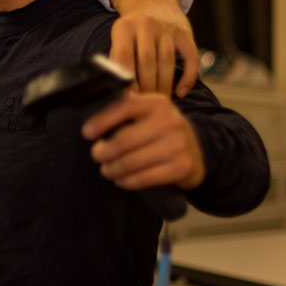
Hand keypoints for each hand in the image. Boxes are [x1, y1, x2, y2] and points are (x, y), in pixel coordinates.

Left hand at [82, 89, 204, 190]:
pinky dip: (127, 182)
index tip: (86, 133)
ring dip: (112, 169)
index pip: (123, 108)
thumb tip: (93, 121)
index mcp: (157, 103)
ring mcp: (177, 145)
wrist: (198, 150)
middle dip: (103, 151)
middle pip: (124, 140)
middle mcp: (169, 121)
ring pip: (131, 162)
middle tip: (96, 155)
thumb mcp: (149, 112)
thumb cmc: (162, 130)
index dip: (101, 121)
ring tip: (106, 170)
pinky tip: (121, 180)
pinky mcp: (181, 167)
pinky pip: (145, 178)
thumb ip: (126, 109)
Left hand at [108, 0, 198, 96]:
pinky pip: (190, 58)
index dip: (127, 81)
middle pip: (147, 63)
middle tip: (146, 104)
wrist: (153, 1)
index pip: (124, 58)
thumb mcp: (120, 36)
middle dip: (147, 88)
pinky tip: (181, 92)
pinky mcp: (185, 32)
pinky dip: (188, 78)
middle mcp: (146, 24)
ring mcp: (167, 27)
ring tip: (161, 101)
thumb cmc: (133, 29)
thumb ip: (118, 57)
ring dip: (164, 86)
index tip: (129, 100)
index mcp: (124, 27)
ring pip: (167, 62)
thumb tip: (118, 90)